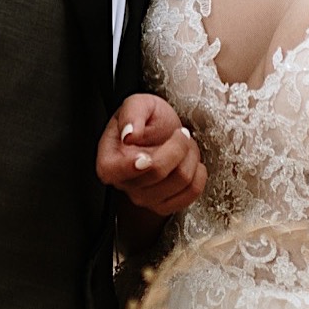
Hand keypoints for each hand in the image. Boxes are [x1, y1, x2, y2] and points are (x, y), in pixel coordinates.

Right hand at [97, 93, 205, 217]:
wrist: (162, 131)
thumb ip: (131, 113)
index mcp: (109, 162)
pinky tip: (191, 161)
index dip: (134, 165)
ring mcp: (145, 198)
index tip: (147, 154)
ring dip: (191, 156)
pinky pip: (192, 193)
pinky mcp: (165, 205)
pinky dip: (199, 174)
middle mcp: (124, 184)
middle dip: (177, 146)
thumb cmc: (148, 119)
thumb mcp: (138, 103)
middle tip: (181, 133)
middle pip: (157, 172)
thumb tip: (129, 134)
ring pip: (180, 181)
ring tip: (185, 145)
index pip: (116, 172)